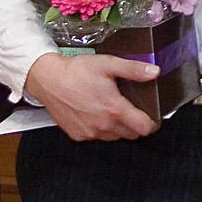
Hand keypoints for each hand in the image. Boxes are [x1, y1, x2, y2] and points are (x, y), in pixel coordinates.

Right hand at [24, 52, 159, 140]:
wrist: (47, 79)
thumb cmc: (76, 71)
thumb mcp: (108, 64)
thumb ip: (134, 69)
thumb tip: (154, 71)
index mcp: (114, 110)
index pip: (144, 128)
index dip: (152, 123)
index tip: (152, 118)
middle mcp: (103, 125)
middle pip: (131, 135)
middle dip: (135, 124)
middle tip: (131, 110)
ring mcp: (90, 133)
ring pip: (114, 137)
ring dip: (117, 128)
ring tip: (110, 110)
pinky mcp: (77, 135)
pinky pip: (96, 137)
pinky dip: (99, 129)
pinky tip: (94, 113)